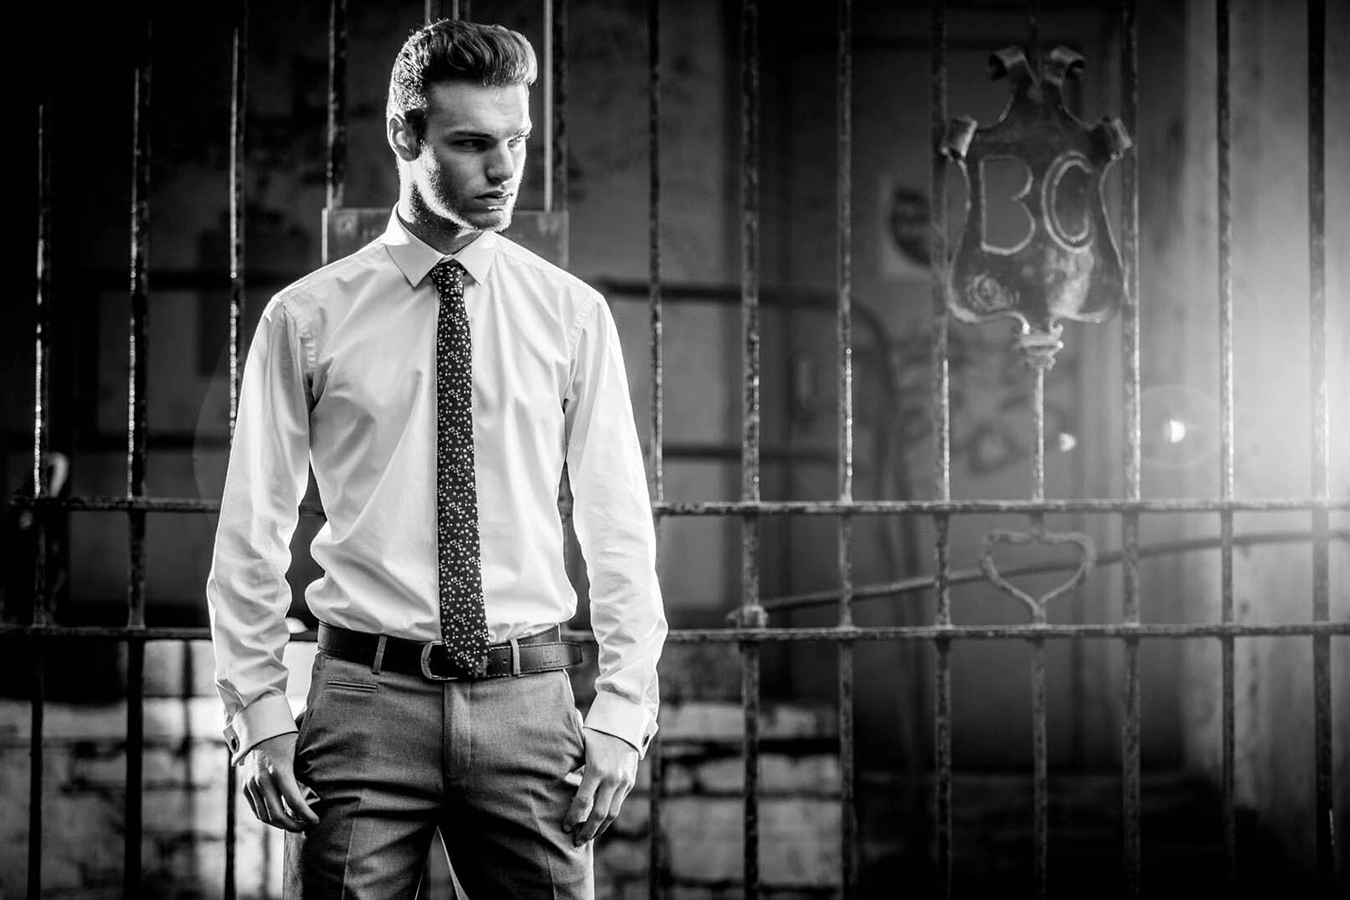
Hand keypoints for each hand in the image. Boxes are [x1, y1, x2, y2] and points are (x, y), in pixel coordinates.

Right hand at [242, 732, 319, 832]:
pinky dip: (269, 817)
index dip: (306, 815)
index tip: (316, 820)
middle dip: (294, 825)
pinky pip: (257, 810)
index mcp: (279, 771)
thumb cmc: (287, 740)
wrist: (261, 729)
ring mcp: (251, 784)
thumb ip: (306, 775)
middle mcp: (262, 780)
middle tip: (307, 826)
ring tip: (297, 824)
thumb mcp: (300, 753)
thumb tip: (321, 796)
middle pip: (277, 815)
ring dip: (282, 825)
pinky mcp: (245, 787)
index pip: (294, 802)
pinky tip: (283, 817)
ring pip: (265, 816)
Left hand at [563, 728, 637, 844]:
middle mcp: (612, 778)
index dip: (573, 817)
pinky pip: (618, 805)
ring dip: (599, 829)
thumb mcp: (580, 745)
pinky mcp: (630, 782)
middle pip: (599, 814)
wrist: (625, 723)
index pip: (582, 801)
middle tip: (575, 841)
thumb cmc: (596, 733)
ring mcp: (624, 781)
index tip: (565, 827)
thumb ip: (569, 763)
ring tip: (587, 837)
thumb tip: (549, 777)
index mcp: (596, 769)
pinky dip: (608, 817)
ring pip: (612, 814)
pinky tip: (598, 823)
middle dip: (586, 831)